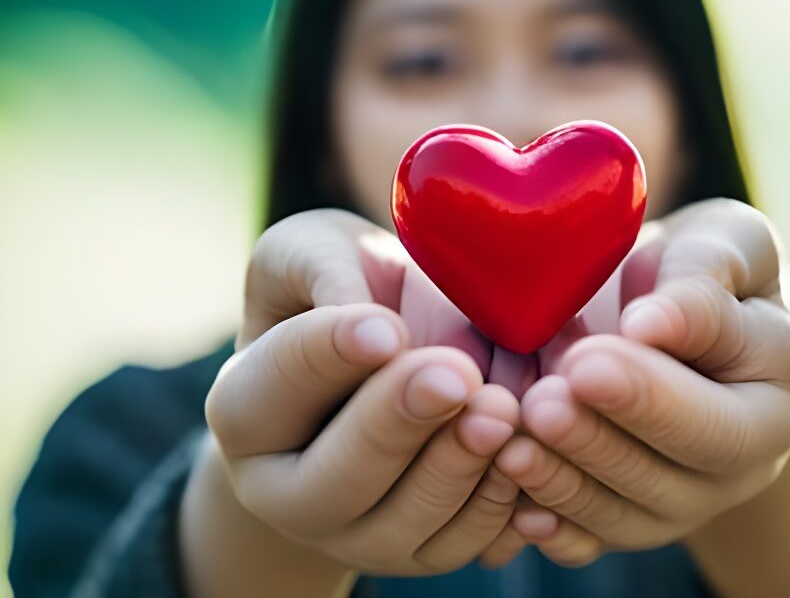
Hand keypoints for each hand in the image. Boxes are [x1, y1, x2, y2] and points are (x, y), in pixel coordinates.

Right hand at [182, 210, 521, 597]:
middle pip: (337, 478)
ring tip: (499, 410)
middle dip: (398, 424)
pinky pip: (465, 545)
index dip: (331, 352)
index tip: (386, 328)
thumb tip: (373, 324)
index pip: (281, 380)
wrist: (383, 362)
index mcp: (247, 408)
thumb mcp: (313, 252)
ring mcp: (357, 533)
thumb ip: (322, 268)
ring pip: (405, 524)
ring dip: (457, 468)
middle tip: (454, 376)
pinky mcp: (424, 550)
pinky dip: (501, 504)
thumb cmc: (343, 290)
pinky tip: (528, 452)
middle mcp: (288, 490)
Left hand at [485, 199, 789, 567]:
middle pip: (668, 478)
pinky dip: (549, 524)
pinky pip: (588, 537)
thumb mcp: (725, 246)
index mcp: (774, 405)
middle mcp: (735, 471)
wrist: (678, 320)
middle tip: (541, 403)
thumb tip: (654, 325)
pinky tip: (511, 500)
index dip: (651, 396)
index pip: (718, 419)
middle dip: (598, 441)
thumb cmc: (704, 271)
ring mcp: (680, 502)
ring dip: (562, 483)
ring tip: (510, 443)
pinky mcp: (626, 516)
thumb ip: (702, 275)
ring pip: (622, 515)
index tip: (587, 359)